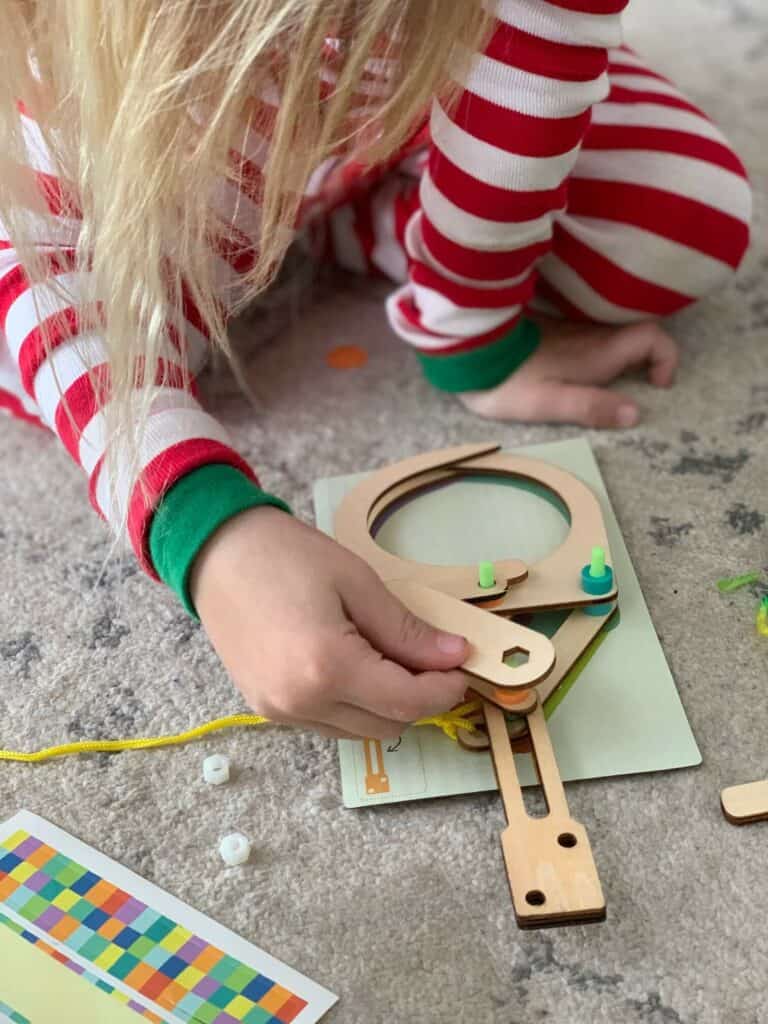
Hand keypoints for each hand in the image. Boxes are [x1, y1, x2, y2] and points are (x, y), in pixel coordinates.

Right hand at [190, 506, 469, 738]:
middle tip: (428, 655)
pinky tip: (352, 663)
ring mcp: (279, 712)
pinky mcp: (265, 709)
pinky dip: (352, 704)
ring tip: (385, 654)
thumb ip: (406, 630)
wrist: (216, 552)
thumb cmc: (288, 555)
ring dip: (384, 704)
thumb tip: (454, 656)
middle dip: (417, 697)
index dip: (443, 689)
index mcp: (327, 668)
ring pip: (359, 731)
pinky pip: (328, 723)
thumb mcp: (358, 582)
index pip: (406, 702)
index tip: (461, 665)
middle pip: (387, 725)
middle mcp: (301, 702)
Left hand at [460, 318, 678, 427]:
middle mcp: (591, 335)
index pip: (652, 337)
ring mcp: (571, 329)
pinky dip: (596, 350)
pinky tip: (576, 371)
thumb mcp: (549, 403)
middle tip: (636, 387)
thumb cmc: (509, 380)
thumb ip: (592, 407)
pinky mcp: (552, 329)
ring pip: (612, 333)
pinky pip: (588, 333)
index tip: (655, 385)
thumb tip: (635, 413)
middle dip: (647, 358)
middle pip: (636, 335)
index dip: (666, 357)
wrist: (468, 350)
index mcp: (598, 352)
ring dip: (621, 355)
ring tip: (607, 385)